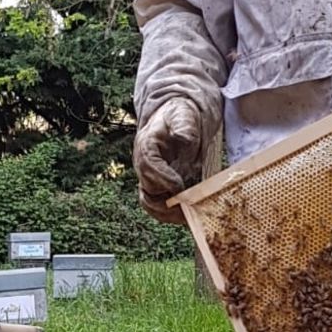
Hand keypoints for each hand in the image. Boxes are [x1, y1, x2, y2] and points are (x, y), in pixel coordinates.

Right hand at [133, 99, 203, 224]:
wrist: (178, 119)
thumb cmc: (181, 116)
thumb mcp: (184, 114)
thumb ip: (184, 126)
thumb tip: (184, 138)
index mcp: (146, 146)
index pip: (148, 165)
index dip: (162, 178)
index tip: (179, 186)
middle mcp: (143, 165)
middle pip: (147, 189)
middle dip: (167, 202)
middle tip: (188, 207)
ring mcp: (149, 178)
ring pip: (150, 203)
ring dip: (168, 213)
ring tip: (188, 217)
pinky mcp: (158, 188)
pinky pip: (158, 207)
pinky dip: (171, 215)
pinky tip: (188, 216)